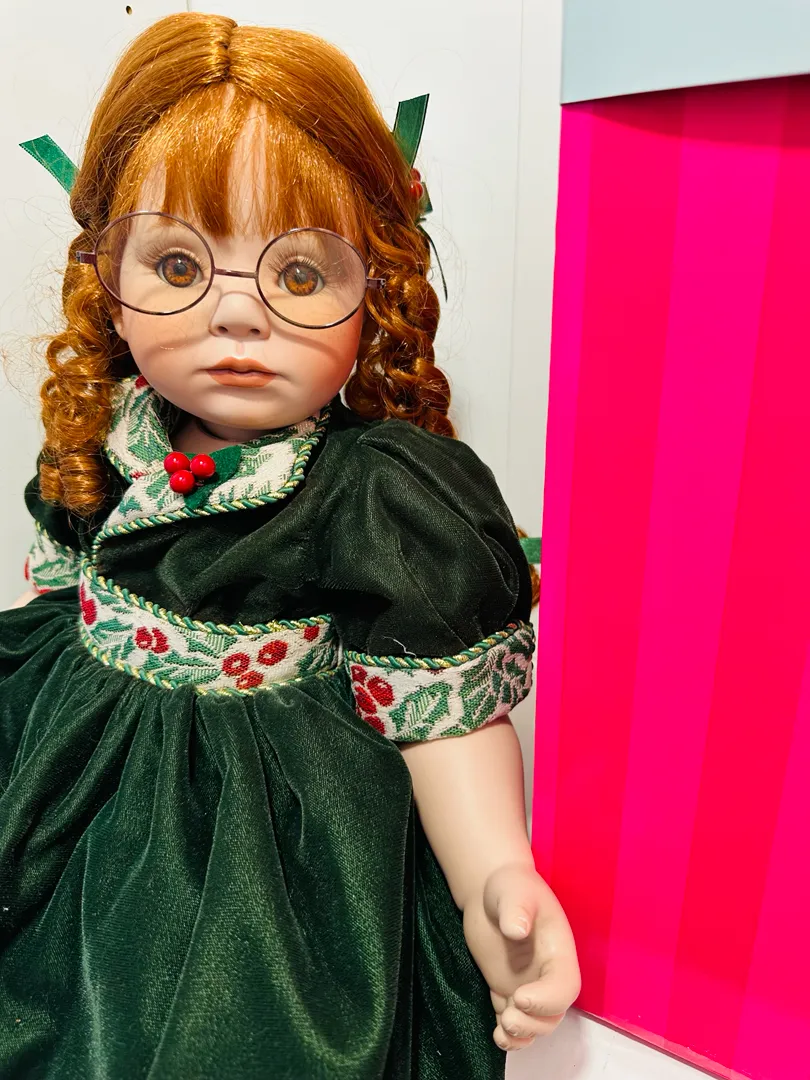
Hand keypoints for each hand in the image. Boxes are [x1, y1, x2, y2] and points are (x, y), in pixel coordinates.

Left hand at [462, 861, 580, 1051]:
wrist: (490, 891)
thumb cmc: (509, 887)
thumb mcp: (513, 891)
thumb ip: (516, 908)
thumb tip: (516, 930)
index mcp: (558, 951)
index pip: (564, 987)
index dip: (547, 1000)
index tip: (520, 996)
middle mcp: (547, 973)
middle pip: (553, 1014)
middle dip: (533, 1023)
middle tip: (508, 1017)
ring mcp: (528, 984)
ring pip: (537, 1024)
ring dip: (522, 1035)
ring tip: (502, 1033)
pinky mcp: (508, 990)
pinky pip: (516, 1022)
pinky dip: (509, 1036)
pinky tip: (497, 1036)